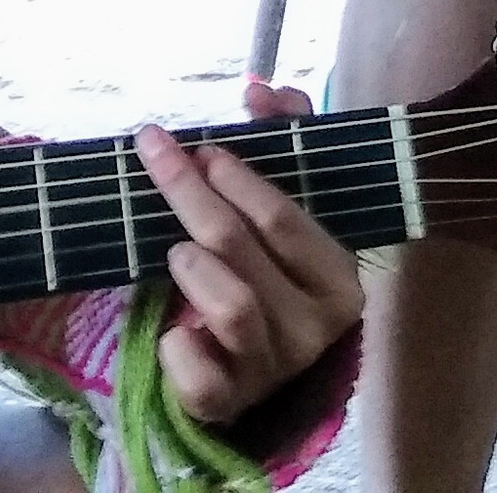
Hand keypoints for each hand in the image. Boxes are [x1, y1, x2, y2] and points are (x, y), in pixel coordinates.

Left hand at [133, 83, 364, 429]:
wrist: (255, 372)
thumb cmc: (271, 273)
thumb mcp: (283, 210)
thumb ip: (283, 142)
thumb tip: (265, 90)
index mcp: (337, 278)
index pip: (283, 216)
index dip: (237, 174)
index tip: (199, 145)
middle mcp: (313, 329)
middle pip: (240, 247)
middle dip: (191, 193)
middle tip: (159, 155)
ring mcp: (272, 370)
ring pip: (229, 305)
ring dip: (192, 265)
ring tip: (175, 249)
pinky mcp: (228, 405)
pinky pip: (198, 374)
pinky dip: (177, 347)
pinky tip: (173, 330)